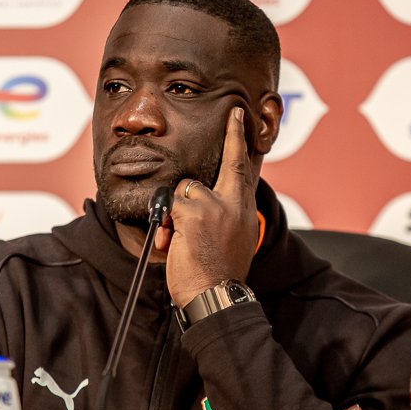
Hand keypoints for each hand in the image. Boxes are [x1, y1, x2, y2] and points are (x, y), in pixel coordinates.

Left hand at [154, 107, 257, 308]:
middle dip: (232, 136)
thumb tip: (210, 200)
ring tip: (179, 237)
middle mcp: (235, 204)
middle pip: (228, 164)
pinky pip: (170, 205)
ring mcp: (215, 206)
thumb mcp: (234, 240)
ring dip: (176, 211)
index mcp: (245, 211)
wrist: (216, 296)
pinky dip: (165, 224)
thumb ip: (227, 215)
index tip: (238, 118)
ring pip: (186, 188)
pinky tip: (171, 242)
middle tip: (233, 112)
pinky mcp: (193, 213)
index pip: (243, 171)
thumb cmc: (219, 274)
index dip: (240, 143)